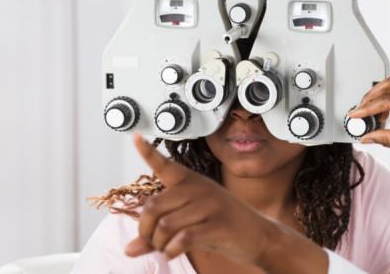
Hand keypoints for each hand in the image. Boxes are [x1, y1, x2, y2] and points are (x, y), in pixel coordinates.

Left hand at [123, 133, 278, 263]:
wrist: (260, 236)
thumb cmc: (221, 226)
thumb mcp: (189, 224)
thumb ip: (157, 233)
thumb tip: (129, 249)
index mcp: (190, 181)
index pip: (165, 164)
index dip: (148, 152)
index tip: (136, 137)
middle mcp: (198, 188)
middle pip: (153, 207)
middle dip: (145, 231)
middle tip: (151, 242)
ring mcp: (210, 205)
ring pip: (165, 225)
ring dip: (159, 244)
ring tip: (165, 250)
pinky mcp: (218, 225)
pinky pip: (183, 238)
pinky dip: (171, 250)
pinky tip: (172, 253)